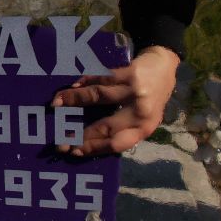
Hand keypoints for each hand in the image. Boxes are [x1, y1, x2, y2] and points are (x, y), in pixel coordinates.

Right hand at [52, 46, 179, 155]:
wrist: (165, 67)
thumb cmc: (150, 98)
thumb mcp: (141, 118)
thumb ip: (122, 129)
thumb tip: (88, 141)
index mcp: (144, 128)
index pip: (116, 144)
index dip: (93, 148)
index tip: (74, 152)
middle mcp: (141, 113)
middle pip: (105, 126)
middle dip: (79, 134)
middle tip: (60, 141)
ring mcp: (135, 92)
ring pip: (98, 96)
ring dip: (74, 100)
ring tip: (56, 104)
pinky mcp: (129, 73)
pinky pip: (101, 78)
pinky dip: (85, 82)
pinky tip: (73, 86)